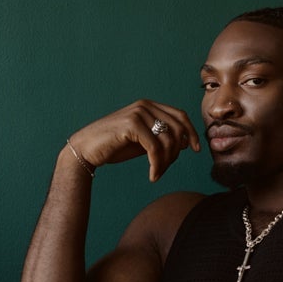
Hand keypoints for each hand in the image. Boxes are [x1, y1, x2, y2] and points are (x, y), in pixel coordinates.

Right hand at [68, 99, 199, 181]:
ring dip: (166, 163)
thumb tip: (186, 143)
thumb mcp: (143, 141)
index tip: (196, 149)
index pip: (181, 115)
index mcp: (149, 106)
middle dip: (177, 152)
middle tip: (166, 168)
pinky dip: (157, 165)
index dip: (192, 132)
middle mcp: (145, 106)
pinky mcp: (131, 124)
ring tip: (157, 174)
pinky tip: (152, 175)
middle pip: (178, 128)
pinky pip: (155, 148)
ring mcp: (138, 113)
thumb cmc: (114, 147)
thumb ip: (161, 138)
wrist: (86, 149)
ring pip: (168, 140)